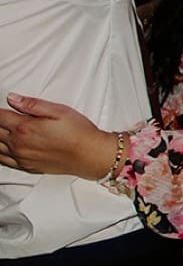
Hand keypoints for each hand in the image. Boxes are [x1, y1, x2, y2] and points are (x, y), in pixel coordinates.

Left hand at [0, 94, 116, 178]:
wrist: (90, 156)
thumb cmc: (79, 133)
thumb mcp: (59, 110)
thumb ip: (32, 104)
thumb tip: (12, 98)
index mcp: (25, 127)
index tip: (0, 109)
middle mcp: (19, 144)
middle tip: (1, 119)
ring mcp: (22, 157)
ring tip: (1, 131)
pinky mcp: (27, 167)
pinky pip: (3, 161)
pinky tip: (1, 148)